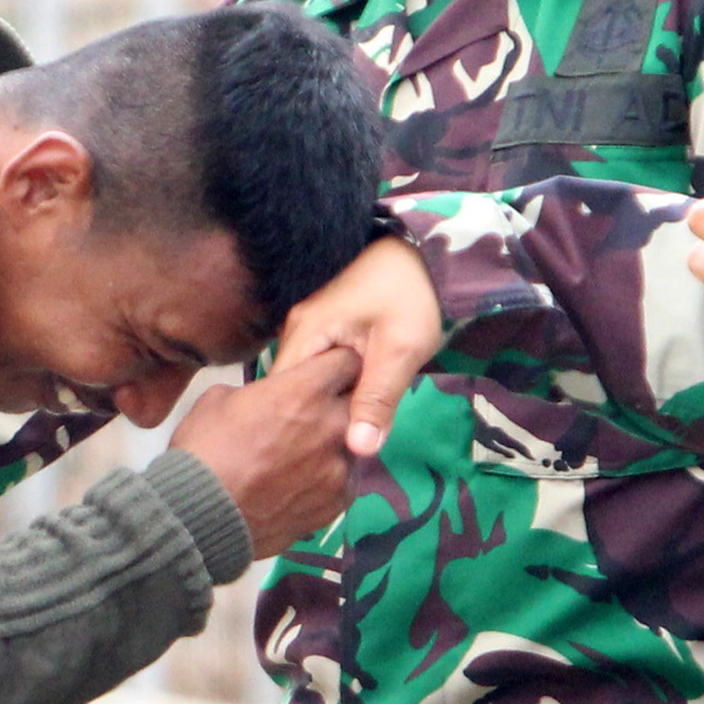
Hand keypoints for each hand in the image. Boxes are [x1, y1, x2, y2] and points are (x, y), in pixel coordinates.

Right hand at [167, 345, 359, 553]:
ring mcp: (340, 466)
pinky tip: (296, 486)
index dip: (332, 366)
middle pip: (357, 402)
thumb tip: (265, 399)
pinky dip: (325, 479)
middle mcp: (333, 424)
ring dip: (332, 444)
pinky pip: (342, 479)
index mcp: (305, 391)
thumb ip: (259, 392)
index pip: (347, 361)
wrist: (200, 516)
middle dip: (337, 405)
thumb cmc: (203, 451)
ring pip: (352, 443)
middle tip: (307, 418)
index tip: (320, 375)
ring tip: (297, 459)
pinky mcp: (339, 500)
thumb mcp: (219, 398)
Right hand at [276, 238, 443, 457]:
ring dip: (320, 406)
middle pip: (290, 388)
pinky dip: (329, 390)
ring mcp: (306, 329)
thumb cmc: (411, 295)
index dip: (294, 424)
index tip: (313, 451)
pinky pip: (316, 370)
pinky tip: (347, 408)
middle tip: (331, 450)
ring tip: (337, 435)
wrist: (422, 252)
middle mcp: (295, 330)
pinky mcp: (321, 331)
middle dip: (309, 418)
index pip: (281, 391)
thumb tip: (360, 450)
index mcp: (306, 333)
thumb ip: (378, 400)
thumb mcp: (400, 351)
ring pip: (304, 381)